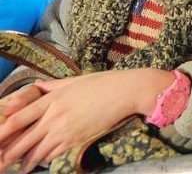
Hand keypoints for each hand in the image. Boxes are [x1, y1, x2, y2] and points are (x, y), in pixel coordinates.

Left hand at [0, 68, 172, 172]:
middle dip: (8, 152)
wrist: (125, 92)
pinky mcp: (76, 139)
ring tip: (16, 169)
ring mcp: (65, 129)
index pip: (19, 117)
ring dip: (24, 162)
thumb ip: (52, 85)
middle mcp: (54, 115)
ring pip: (36, 150)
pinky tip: (37, 164)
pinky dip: (43, 160)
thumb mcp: (74, 80)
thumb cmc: (102, 82)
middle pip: (23, 138)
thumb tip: (36, 87)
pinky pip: (54, 153)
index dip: (3, 131)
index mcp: (52, 98)